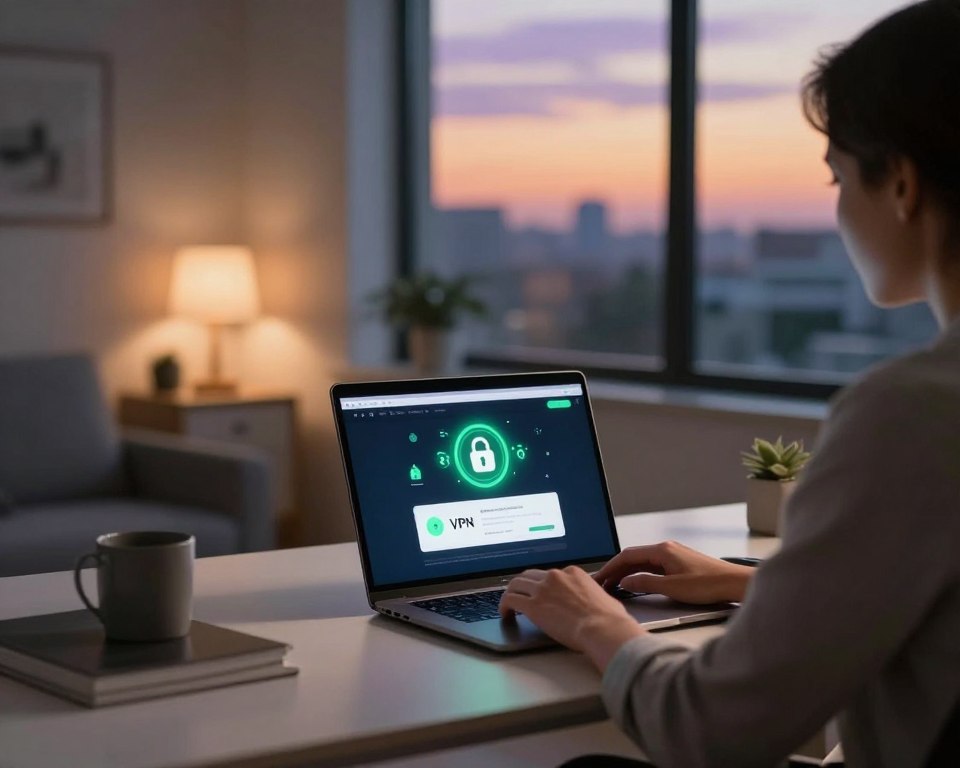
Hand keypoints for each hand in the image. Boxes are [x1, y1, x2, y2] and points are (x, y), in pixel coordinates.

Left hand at [499, 566, 645, 671]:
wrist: (603, 628)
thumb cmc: (609, 618)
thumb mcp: (603, 597)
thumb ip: (592, 595)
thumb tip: (593, 603)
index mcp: (573, 573)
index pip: (551, 575)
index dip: (544, 585)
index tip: (542, 594)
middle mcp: (556, 577)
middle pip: (531, 575)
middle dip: (524, 585)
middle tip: (521, 595)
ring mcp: (543, 589)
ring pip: (516, 584)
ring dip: (511, 593)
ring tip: (509, 605)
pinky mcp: (533, 606)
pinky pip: (510, 600)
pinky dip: (504, 605)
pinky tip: (505, 614)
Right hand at [593, 540, 753, 603]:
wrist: (734, 584)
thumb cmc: (708, 584)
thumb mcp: (672, 587)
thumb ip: (645, 584)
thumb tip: (626, 582)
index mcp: (662, 550)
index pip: (628, 555)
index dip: (611, 567)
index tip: (600, 578)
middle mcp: (666, 549)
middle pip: (634, 557)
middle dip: (616, 570)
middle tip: (602, 583)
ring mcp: (674, 555)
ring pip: (643, 562)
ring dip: (628, 573)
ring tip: (615, 585)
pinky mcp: (680, 564)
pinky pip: (653, 567)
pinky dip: (641, 574)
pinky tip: (637, 584)